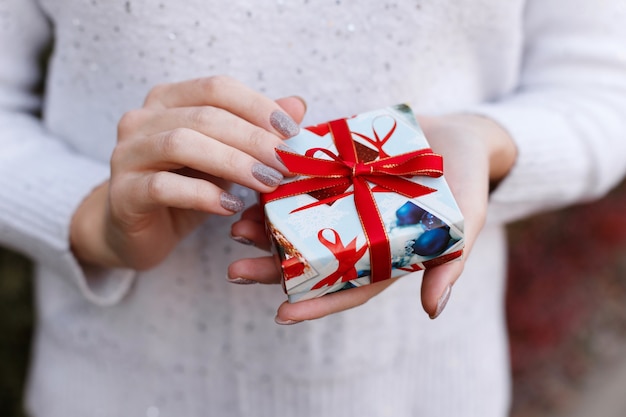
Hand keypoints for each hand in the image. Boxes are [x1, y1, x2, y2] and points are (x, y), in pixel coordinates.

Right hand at [70, 76, 305, 268]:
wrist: (138, 231)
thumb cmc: (185, 188)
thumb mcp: (225, 157)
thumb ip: (255, 130)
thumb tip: (297, 105)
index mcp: (168, 101)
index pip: (216, 88)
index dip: (257, 106)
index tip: (291, 131)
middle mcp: (142, 120)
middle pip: (204, 116)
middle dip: (253, 138)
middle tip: (286, 162)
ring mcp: (127, 155)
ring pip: (181, 144)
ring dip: (232, 162)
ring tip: (266, 182)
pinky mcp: (123, 193)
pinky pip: (163, 186)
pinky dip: (203, 195)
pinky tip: (230, 206)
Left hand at [228, 113, 515, 321]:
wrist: (459, 132)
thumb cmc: (467, 181)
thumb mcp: (467, 221)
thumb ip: (450, 262)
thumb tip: (433, 311)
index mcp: (382, 255)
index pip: (345, 287)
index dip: (316, 303)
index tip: (282, 314)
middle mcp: (355, 232)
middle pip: (310, 259)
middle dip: (273, 269)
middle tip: (236, 271)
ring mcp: (342, 201)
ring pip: (297, 222)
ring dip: (266, 227)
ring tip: (237, 228)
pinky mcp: (335, 167)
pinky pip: (302, 178)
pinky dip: (279, 182)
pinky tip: (254, 181)